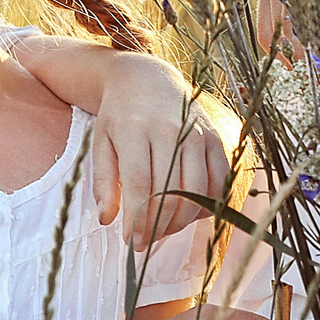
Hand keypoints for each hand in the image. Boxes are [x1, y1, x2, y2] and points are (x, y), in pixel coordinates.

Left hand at [90, 54, 234, 247]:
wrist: (148, 79)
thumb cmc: (119, 116)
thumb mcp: (101, 144)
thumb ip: (103, 182)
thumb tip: (106, 220)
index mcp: (136, 129)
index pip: (141, 185)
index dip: (137, 220)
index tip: (130, 241)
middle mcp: (172, 130)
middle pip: (172, 192)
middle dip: (159, 227)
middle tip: (145, 241)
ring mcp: (198, 134)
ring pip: (197, 191)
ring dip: (182, 221)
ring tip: (164, 230)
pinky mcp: (216, 139)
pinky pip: (219, 181)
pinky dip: (207, 204)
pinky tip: (189, 213)